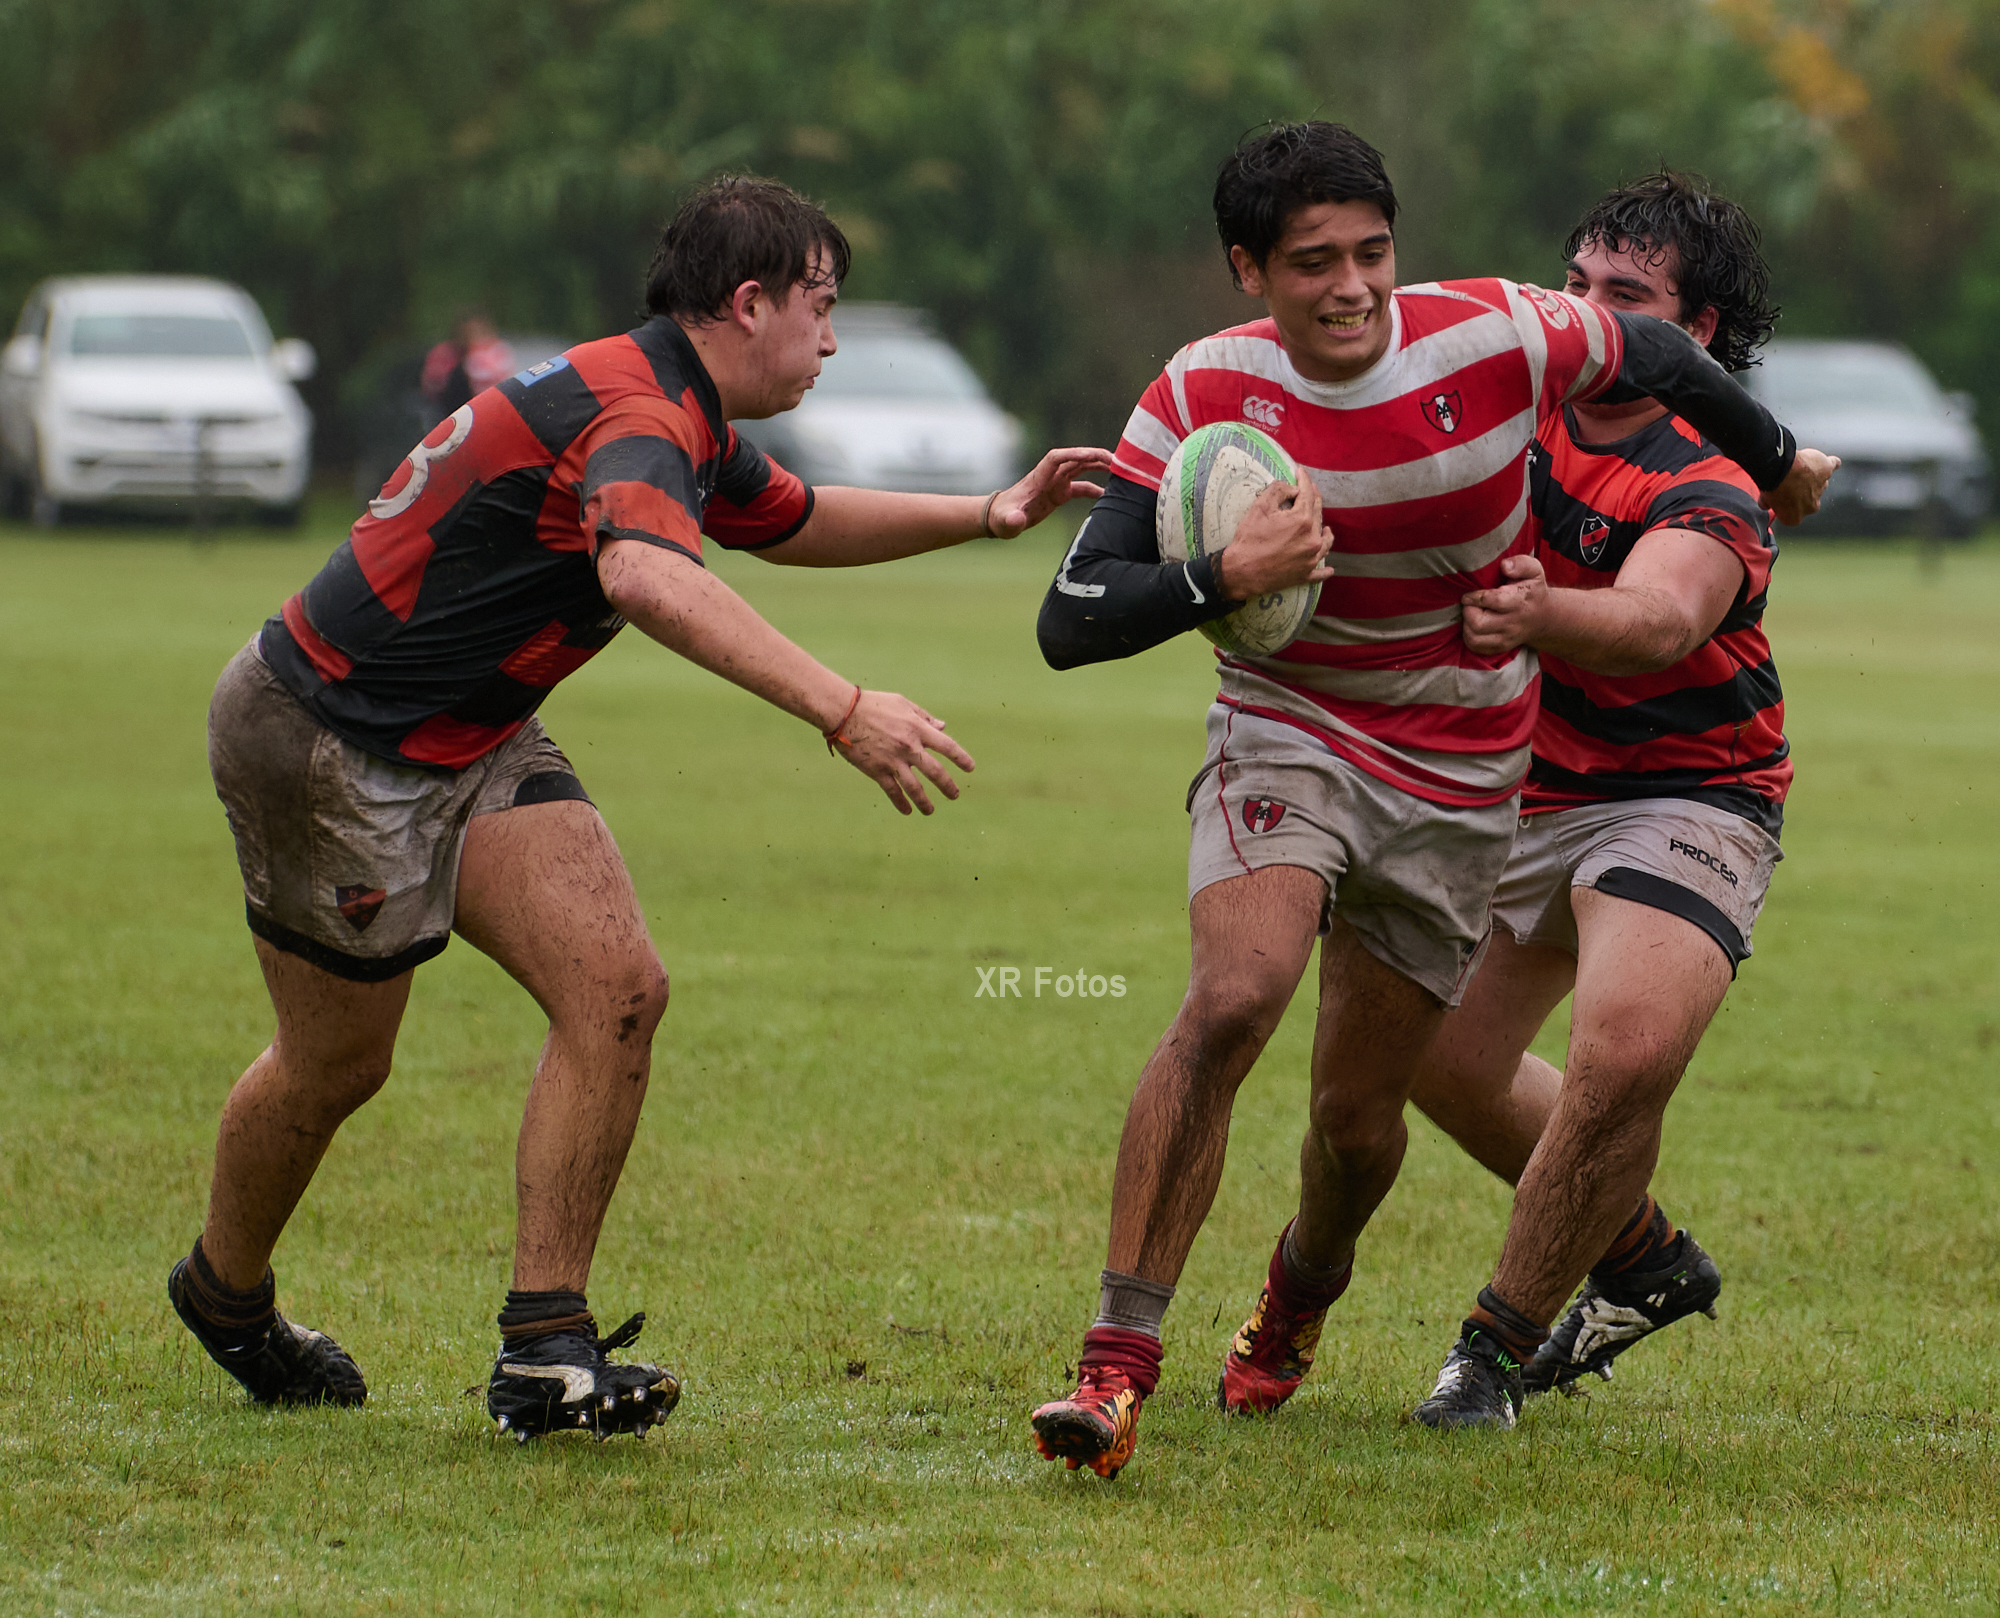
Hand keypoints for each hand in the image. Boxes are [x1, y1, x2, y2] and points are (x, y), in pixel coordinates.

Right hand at [832, 689, 974, 815]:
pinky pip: (892, 791)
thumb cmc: (873, 704)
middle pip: (935, 772)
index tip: (970, 768)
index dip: (961, 758)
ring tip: (931, 811)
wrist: (843, 712)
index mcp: (918, 729)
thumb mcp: (903, 704)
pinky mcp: (877, 770)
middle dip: (948, 786)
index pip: (947, 746)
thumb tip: (942, 727)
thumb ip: (924, 717)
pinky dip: (900, 803)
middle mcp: (909, 747)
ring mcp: (893, 761)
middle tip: (955, 795)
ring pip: (915, 788)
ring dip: (925, 802)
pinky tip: (907, 811)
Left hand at [985, 447, 1114, 536]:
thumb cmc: (1001, 518)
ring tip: (1119, 469)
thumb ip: (1012, 520)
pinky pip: (1080, 487)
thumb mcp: (1006, 521)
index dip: (1074, 454)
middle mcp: (1049, 476)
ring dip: (1098, 466)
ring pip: (1081, 468)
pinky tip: (1107, 495)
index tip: (1091, 456)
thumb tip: (1016, 519)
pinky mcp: (1058, 493)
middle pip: (1075, 459)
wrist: (999, 519)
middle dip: (1094, 456)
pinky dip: (1094, 489)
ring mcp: (1055, 483)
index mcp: (1038, 478)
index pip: (1057, 458)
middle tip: (1116, 460)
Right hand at [1213, 476, 1335, 599]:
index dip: (1304, 480)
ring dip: (1326, 533)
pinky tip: (1329, 568)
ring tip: (1327, 529)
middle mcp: (1312, 539)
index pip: (1307, 494)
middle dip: (1314, 499)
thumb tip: (1293, 489)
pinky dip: (1325, 569)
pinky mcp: (1305, 574)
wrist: (1241, 572)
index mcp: (1302, 520)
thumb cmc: (1249, 540)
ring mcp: (1311, 558)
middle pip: (1318, 514)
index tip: (1301, 472)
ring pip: (1325, 542)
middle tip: (1311, 490)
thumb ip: (1278, 490)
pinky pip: (1320, 572)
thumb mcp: (1259, 508)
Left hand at [1460, 553, 1549, 654]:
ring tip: (1472, 614)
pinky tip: (1473, 626)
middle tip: (1469, 604)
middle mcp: (1513, 623)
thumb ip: (1521, 564)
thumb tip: (1504, 566)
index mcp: (1520, 602)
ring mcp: (1506, 639)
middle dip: (1468, 611)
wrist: (1544, 617)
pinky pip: (1476, 647)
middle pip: (1478, 623)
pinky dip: (1469, 636)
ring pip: (1474, 638)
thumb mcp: (1534, 570)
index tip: (1469, 594)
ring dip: (1466, 625)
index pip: (1493, 601)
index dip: (1475, 597)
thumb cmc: (1533, 590)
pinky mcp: (1500, 648)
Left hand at [1761, 447, 1839, 525]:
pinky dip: (1832, 463)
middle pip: (1809, 499)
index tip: (1782, 497)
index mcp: (1794, 517)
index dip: (1787, 504)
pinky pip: (1833, 465)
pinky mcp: (1827, 469)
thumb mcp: (1764, 498)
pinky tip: (1830, 461)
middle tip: (1791, 481)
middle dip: (1802, 491)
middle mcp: (1811, 506)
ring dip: (1811, 476)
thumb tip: (1765, 504)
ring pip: (1819, 482)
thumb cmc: (1772, 485)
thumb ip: (1767, 503)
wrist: (1780, 469)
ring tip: (1799, 467)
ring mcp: (1821, 487)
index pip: (1793, 514)